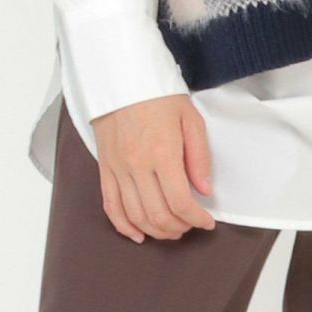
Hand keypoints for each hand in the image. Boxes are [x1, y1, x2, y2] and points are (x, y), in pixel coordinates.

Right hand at [90, 93, 216, 242]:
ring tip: (171, 229)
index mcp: (163, 153)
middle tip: (191, 225)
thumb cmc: (159, 95)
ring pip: (135, 216)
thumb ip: (199, 156)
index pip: (180, 202)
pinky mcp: (104, 168)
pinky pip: (111, 207)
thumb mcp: (190, 118)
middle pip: (158, 215)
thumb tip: (204, 190)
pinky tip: (138, 234)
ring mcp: (118, 169)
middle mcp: (137, 165)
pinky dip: (124, 226)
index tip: (207, 221)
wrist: (122, 77)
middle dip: (178, 227)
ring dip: (156, 231)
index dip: (196, 219)